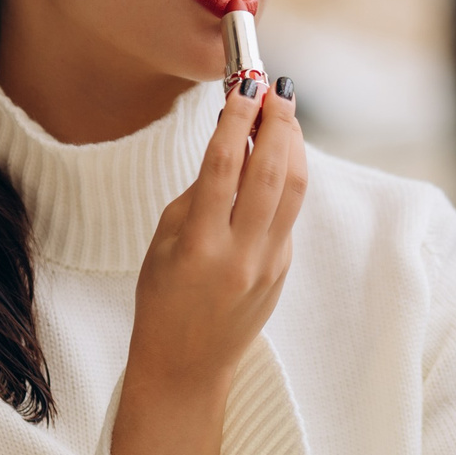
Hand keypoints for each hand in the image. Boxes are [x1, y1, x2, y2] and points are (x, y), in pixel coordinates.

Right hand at [112, 80, 306, 454]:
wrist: (186, 367)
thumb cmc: (161, 301)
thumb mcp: (164, 244)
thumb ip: (197, 196)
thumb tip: (231, 148)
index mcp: (200, 245)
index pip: (223, 167)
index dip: (236, 120)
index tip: (245, 87)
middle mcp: (241, 253)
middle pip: (271, 172)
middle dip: (277, 124)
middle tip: (276, 90)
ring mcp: (269, 264)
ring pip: (293, 189)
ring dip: (292, 145)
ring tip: (284, 114)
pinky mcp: (283, 270)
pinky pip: (289, 213)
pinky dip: (288, 178)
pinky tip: (278, 157)